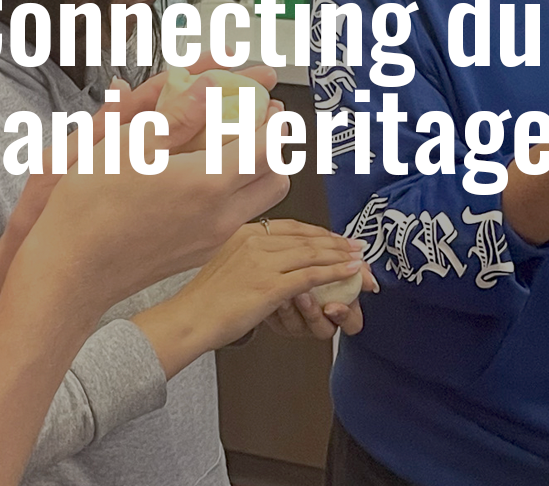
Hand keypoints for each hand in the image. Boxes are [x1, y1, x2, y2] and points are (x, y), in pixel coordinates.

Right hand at [0, 63, 281, 250]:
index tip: (273, 107)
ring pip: (259, 204)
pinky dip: (236, 198)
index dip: (275, 124)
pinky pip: (235, 222)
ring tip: (235, 152)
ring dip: (258, 175)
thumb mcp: (127, 145)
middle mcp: (220, 216)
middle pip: (276, 179)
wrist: (72, 272)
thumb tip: (207, 89)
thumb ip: (176, 116)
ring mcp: (212, 240)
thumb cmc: (90, 207)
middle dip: (275, 150)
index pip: (266, 149)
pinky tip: (204, 185)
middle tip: (260, 128)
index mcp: (207, 183)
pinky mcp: (198, 256)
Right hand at [134, 220, 365, 375]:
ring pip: (313, 253)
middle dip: (337, 244)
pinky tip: (349, 272)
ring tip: (360, 260)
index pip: (293, 227)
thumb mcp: (227, 265)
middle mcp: (254, 241)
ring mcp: (262, 262)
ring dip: (342, 257)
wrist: (189, 320)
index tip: (338, 239)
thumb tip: (275, 262)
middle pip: (308, 238)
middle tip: (358, 249)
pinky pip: (311, 275)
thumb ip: (251, 258)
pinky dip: (335, 272)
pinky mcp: (269, 285)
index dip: (320, 233)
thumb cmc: (204, 301)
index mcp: (244, 233)